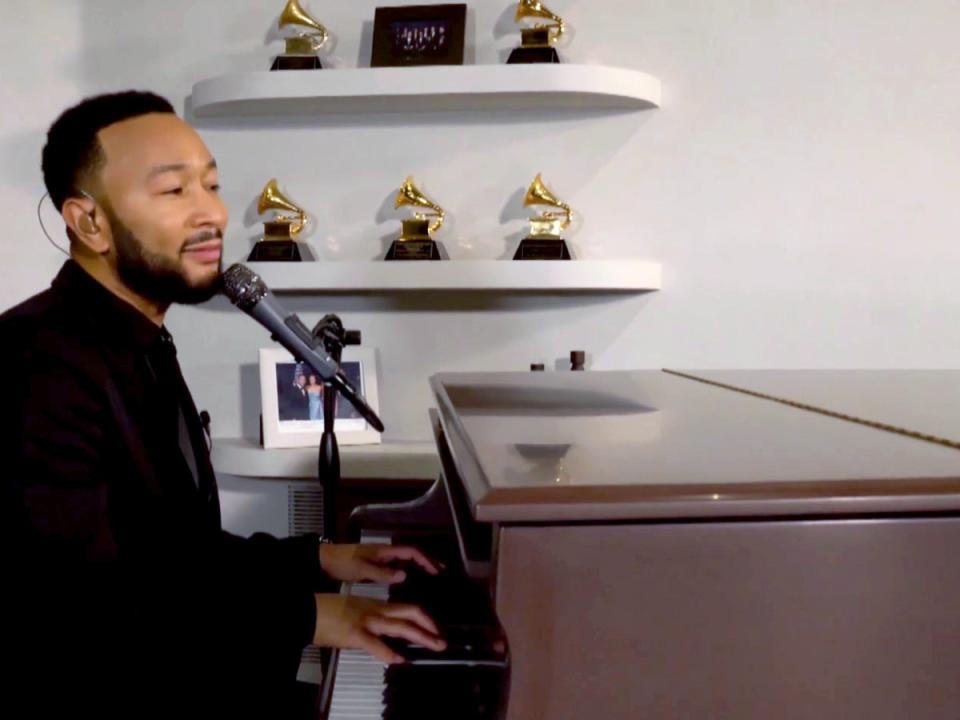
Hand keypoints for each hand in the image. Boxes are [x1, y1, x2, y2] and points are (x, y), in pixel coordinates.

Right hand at [313, 593, 445, 663]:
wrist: (308, 610)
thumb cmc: (327, 610)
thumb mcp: (354, 607)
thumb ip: (370, 615)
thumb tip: (381, 629)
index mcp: (375, 604)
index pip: (406, 608)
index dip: (424, 617)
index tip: (434, 627)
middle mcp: (375, 610)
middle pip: (410, 613)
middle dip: (429, 626)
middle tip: (441, 640)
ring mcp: (367, 621)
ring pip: (400, 626)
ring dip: (421, 637)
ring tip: (434, 646)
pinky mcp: (355, 634)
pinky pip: (375, 644)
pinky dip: (389, 652)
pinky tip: (398, 659)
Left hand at [319, 543, 440, 583]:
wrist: (323, 560)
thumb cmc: (342, 562)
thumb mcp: (361, 569)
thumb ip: (382, 573)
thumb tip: (405, 576)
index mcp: (384, 551)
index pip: (411, 551)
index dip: (425, 560)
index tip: (436, 570)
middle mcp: (385, 552)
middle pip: (411, 553)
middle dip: (427, 561)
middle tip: (441, 572)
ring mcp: (380, 557)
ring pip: (405, 559)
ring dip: (418, 565)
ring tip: (430, 576)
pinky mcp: (375, 564)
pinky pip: (397, 565)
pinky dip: (407, 570)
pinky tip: (409, 580)